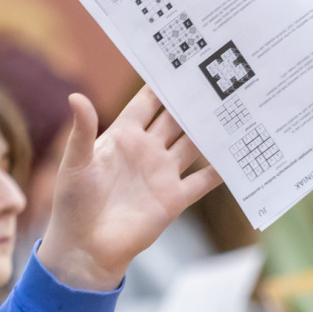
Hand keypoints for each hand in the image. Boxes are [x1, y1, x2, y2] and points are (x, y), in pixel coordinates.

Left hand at [36, 88, 221, 290]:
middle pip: (176, 119)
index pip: (147, 103)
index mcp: (122, 137)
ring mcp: (162, 173)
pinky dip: (222, 168)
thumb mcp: (75, 164)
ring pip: (193, 144)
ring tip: (237, 107)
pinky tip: (240, 153)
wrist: (84, 249)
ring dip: (212, 129)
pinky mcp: (174, 198)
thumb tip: (75, 96)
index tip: (183, 62)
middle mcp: (146, 150)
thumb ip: (82, 131)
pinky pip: (204, 179)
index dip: (161, 84)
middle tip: (220, 77)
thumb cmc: (72, 205)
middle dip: (194, 100)